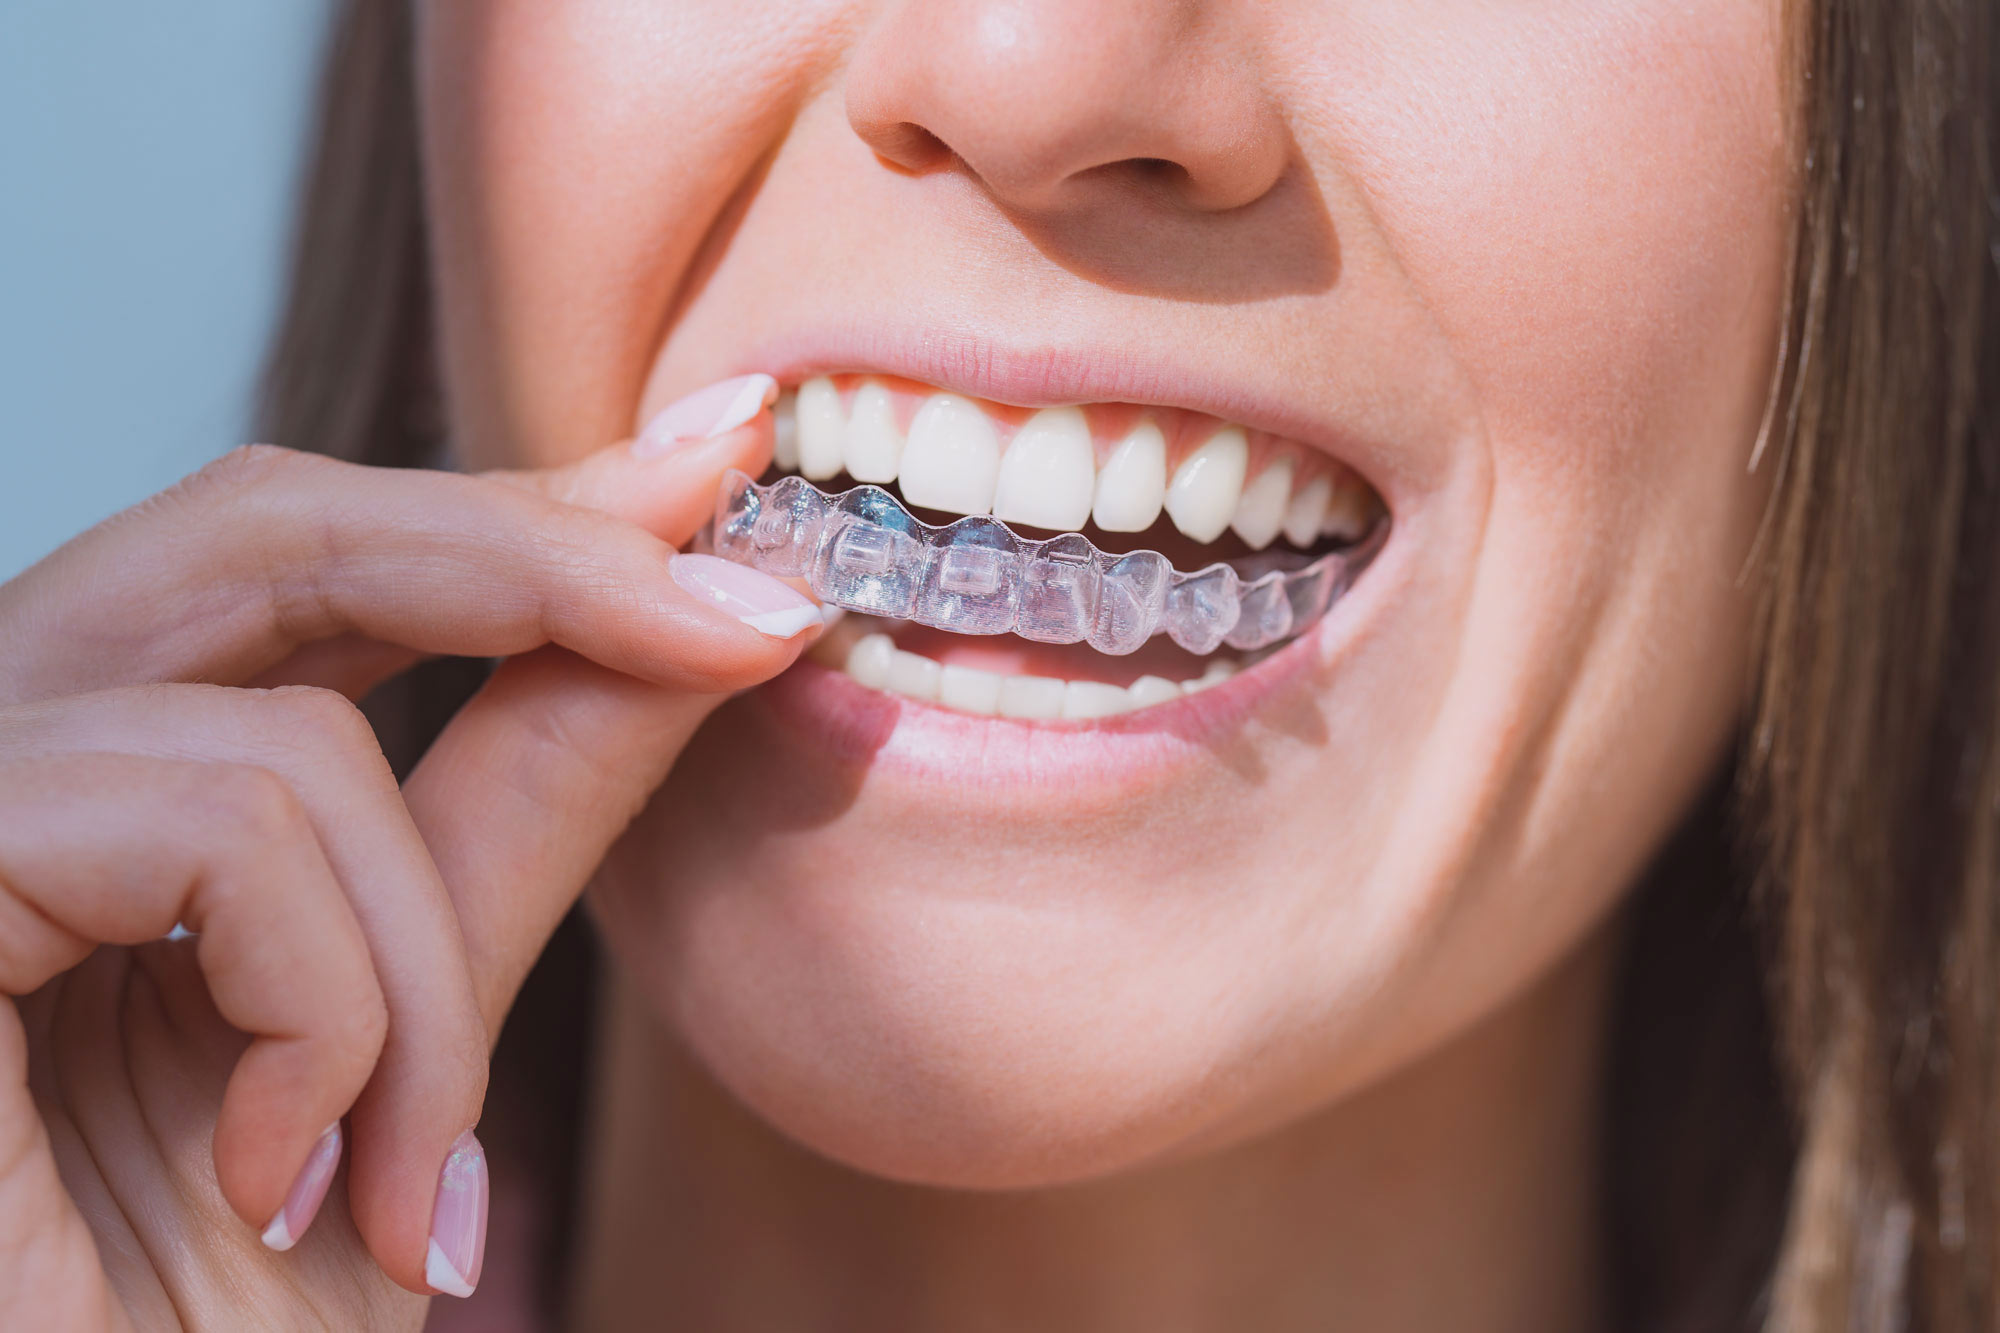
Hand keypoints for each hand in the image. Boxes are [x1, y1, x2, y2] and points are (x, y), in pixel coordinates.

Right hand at [0, 379, 815, 1328]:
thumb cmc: (206, 1332)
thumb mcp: (409, 1041)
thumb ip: (510, 818)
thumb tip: (693, 625)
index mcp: (88, 792)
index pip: (301, 556)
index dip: (520, 505)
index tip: (725, 462)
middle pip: (262, 524)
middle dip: (540, 559)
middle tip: (748, 620)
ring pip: (278, 731)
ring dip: (417, 969)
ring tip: (413, 1180)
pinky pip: (203, 818)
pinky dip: (318, 1005)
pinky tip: (280, 1173)